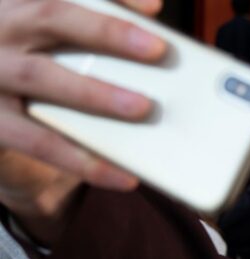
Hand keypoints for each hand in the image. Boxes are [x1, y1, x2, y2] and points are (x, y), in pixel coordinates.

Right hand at [0, 0, 164, 231]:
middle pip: (51, 17)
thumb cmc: (32, 64)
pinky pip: (40, 142)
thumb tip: (154, 37)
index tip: (154, 8)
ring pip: (40, 76)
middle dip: (106, 32)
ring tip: (143, 108)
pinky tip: (124, 176)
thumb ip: (89, 33)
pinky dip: (85, 160)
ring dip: (95, 92)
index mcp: (18, 3)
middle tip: (157, 49)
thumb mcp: (47, 39)